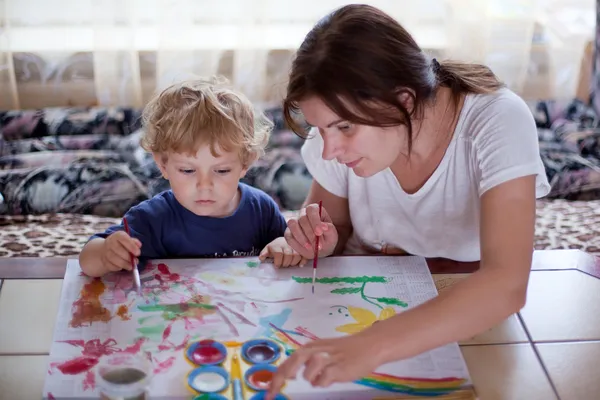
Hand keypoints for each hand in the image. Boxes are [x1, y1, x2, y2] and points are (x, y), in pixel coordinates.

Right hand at [102, 231, 140, 271]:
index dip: (131, 246)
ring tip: (131, 266)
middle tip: (135, 261)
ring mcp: (105, 251)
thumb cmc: (122, 245)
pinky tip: (123, 267)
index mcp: (117, 236)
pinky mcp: (104, 260)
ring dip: (124, 264)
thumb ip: (134, 242)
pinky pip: (111, 265)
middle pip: (118, 249)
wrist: (108, 249)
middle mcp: (110, 242)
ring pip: (114, 258)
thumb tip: (139, 245)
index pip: (123, 238)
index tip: (138, 253)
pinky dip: (118, 267)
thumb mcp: (129, 241)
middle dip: (128, 257)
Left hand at [259, 237, 307, 267]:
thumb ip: (264, 253)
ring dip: (293, 263)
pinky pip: (305, 255)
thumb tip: (261, 258)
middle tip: (284, 265)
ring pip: (297, 255)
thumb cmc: (276, 247)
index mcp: (278, 245)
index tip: (277, 266)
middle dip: (286, 263)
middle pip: (288, 255)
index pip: (279, 253)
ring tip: (290, 265)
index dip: (278, 261)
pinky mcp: (302, 248)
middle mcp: (287, 244)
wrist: (286, 239)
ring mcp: (296, 246)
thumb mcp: (268, 249)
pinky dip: (303, 261)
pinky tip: (300, 265)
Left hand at [265, 331, 383, 397]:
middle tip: (272, 393)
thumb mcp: (323, 352)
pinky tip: (331, 378)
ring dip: (310, 378)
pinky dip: (323, 382)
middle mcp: (316, 350)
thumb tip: (297, 377)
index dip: (276, 377)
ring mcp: (327, 359)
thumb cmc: (345, 350)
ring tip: (322, 376)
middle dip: (280, 379)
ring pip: (308, 372)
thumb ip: (308, 363)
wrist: (369, 345)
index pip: (288, 361)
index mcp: (310, 347)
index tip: (268, 393)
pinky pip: (323, 380)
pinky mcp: (338, 368)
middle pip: (292, 362)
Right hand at [284, 203, 337, 258]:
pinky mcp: (288, 232)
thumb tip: (325, 226)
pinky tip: (305, 248)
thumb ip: (330, 230)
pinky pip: (288, 235)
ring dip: (301, 237)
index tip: (319, 232)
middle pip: (302, 218)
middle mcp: (303, 214)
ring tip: (310, 247)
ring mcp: (294, 222)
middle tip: (318, 245)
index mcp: (315, 210)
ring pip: (292, 224)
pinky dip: (296, 243)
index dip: (314, 220)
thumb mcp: (332, 236)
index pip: (311, 209)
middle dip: (310, 233)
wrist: (320, 249)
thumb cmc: (327, 239)